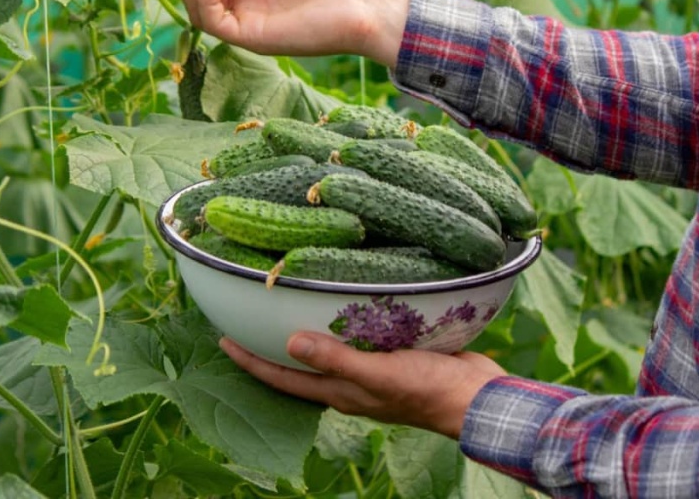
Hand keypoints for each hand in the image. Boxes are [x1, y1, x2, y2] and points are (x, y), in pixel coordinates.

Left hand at [219, 332, 506, 438]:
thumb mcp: (377, 374)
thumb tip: (289, 343)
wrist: (475, 397)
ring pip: (329, 350)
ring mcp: (372, 369)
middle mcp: (350, 383)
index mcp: (340, 392)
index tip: (223, 340)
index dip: (251, 361)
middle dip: (272, 346)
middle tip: (248, 318)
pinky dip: (344, 321)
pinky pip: (359, 337)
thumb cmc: (426, 390)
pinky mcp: (394, 354)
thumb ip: (335, 359)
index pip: (283, 378)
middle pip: (300, 366)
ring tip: (289, 305)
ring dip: (308, 332)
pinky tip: (346, 302)